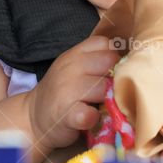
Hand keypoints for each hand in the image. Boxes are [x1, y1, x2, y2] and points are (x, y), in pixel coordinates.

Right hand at [25, 37, 117, 156]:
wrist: (34, 117)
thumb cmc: (62, 93)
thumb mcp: (72, 68)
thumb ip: (94, 61)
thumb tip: (128, 60)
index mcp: (73, 55)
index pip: (104, 43)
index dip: (113, 57)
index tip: (111, 71)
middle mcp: (69, 69)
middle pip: (109, 62)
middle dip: (115, 77)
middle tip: (110, 90)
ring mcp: (67, 91)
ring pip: (104, 87)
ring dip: (109, 99)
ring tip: (102, 106)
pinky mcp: (68, 115)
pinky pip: (90, 114)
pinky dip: (95, 118)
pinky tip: (92, 119)